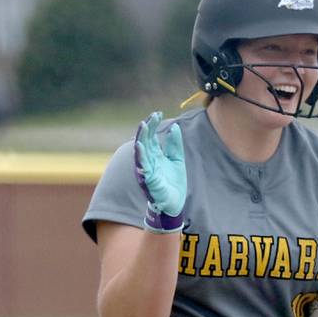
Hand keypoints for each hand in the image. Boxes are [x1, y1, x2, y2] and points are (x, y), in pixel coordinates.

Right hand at [134, 112, 186, 233]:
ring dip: (141, 138)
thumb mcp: (177, 159)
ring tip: (143, 126)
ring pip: (141, 151)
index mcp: (155, 155)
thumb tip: (174, 126)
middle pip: (145, 141)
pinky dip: (140, 156)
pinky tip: (139, 145)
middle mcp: (148, 160)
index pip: (151, 136)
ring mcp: (147, 170)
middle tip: (152, 116)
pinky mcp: (148, 180)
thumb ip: (175, 145)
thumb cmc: (173, 182)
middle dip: (147, 128)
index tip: (158, 113)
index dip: (153, 124)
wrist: (175, 203)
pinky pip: (142, 166)